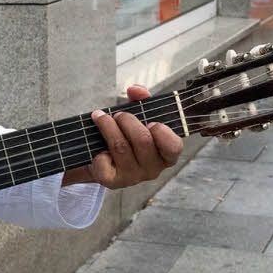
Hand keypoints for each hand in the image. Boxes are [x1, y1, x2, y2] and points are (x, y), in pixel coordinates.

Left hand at [63, 85, 183, 188]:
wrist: (99, 154)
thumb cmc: (125, 134)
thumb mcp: (136, 116)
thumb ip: (141, 100)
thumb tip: (136, 90)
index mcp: (165, 153)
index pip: (174, 147)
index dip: (162, 132)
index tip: (151, 121)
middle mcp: (153, 168)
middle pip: (142, 140)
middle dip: (127, 120)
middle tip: (118, 114)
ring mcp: (133, 177)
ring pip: (120, 147)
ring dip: (107, 126)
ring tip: (100, 117)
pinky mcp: (113, 182)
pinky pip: (104, 162)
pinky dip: (98, 151)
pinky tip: (98, 148)